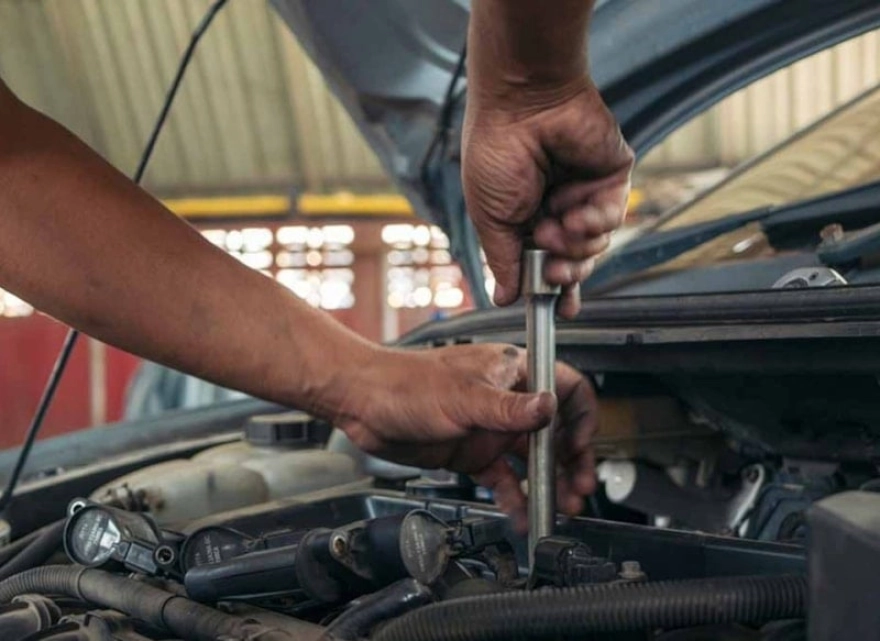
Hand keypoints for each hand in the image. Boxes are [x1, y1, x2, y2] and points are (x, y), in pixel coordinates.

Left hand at [337, 344, 597, 530]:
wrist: (363, 403)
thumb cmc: (405, 383)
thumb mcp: (463, 397)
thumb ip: (509, 408)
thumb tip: (550, 408)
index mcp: (512, 372)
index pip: (566, 388)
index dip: (581, 417)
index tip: (579, 445)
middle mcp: (507, 400)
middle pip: (555, 431)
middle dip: (571, 461)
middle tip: (579, 488)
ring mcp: (490, 428)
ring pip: (532, 459)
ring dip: (549, 483)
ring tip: (559, 506)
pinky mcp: (472, 453)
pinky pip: (503, 479)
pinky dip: (514, 498)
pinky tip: (521, 515)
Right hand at [462, 78, 633, 317]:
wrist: (522, 104)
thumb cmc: (495, 153)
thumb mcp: (490, 218)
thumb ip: (503, 261)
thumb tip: (503, 298)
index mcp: (525, 219)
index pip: (545, 264)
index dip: (554, 291)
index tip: (559, 312)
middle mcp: (558, 209)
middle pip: (576, 262)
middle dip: (566, 274)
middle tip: (552, 271)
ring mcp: (586, 193)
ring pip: (596, 245)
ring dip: (575, 243)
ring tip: (553, 223)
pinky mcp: (612, 176)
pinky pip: (612, 216)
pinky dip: (594, 219)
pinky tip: (573, 208)